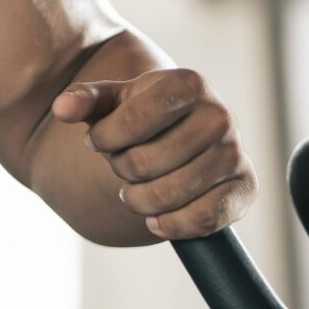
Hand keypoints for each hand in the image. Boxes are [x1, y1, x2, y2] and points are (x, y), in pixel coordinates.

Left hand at [51, 65, 257, 239]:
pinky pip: (199, 220)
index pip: (132, 120)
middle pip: (144, 163)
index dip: (104, 138)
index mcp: (188, 84)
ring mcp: (236, 154)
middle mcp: (220, 116)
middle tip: (123, 165)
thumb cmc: (142, 117)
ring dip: (138, 201)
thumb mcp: (112, 102)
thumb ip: (85, 100)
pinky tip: (156, 216)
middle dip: (120, 170)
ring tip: (134, 191)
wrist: (184, 138)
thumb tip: (63, 107)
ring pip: (168, 196)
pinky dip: (168, 224)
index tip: (96, 141)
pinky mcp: (245, 189)